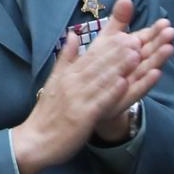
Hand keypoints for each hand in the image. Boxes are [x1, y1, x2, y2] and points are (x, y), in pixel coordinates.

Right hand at [13, 0, 168, 173]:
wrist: (37, 139)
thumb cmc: (49, 112)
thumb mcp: (55, 80)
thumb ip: (66, 58)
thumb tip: (72, 34)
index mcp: (67, 74)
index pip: (90, 57)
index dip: (109, 46)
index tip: (127, 35)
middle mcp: (72, 83)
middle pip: (98, 65)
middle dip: (118, 52)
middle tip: (137, 39)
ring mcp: (77, 98)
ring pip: (101, 80)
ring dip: (119, 67)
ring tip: (137, 55)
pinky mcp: (82, 115)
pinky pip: (99, 101)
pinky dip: (112, 91)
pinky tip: (125, 83)